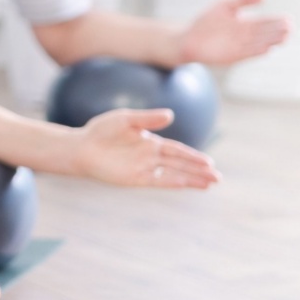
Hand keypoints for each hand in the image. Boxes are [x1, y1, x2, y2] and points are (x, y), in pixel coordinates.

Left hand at [75, 109, 219, 187]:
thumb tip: (171, 115)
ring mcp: (144, 168)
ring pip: (173, 174)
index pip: (177, 150)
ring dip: (191, 179)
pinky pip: (159, 181)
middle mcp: (150, 156)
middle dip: (199, 170)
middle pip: (180, 164)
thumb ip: (148, 119)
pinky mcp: (135, 178)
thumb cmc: (101, 131)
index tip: (210, 162)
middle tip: (218, 177)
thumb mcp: (126, 120)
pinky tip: (188, 184)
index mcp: (151, 142)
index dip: (194, 156)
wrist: (81, 147)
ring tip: (211, 183)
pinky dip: (174, 182)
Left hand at [178, 0, 291, 65]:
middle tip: (290, 27)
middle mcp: (245, 37)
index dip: (276, 21)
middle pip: (265, 33)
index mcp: (245, 24)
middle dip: (277, 31)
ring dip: (272, 41)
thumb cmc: (206, 22)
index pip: (264, 23)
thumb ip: (244, 0)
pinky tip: (267, 48)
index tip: (288, 19)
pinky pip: (248, 54)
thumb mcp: (226, 6)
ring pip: (260, 44)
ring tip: (284, 37)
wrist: (187, 40)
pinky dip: (257, 51)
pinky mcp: (233, 57)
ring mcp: (240, 47)